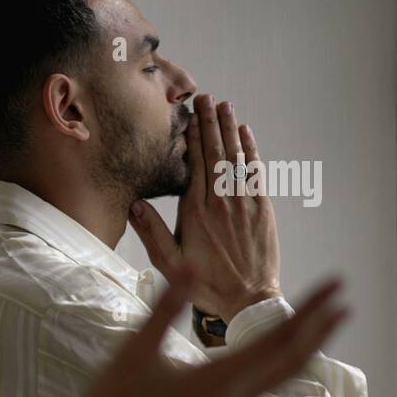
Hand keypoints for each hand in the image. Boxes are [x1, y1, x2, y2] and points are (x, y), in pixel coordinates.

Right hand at [61, 263, 346, 396]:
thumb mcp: (133, 353)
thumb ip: (164, 309)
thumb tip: (191, 266)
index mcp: (220, 379)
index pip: (279, 338)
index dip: (312, 310)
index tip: (337, 286)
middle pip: (292, 362)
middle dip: (321, 330)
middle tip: (344, 301)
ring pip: (280, 379)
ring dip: (305, 350)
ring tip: (322, 328)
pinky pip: (262, 389)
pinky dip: (282, 367)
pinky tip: (274, 360)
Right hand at [127, 94, 281, 322]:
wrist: (249, 299)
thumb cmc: (205, 283)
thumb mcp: (168, 263)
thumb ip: (151, 232)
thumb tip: (134, 204)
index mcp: (196, 211)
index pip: (195, 163)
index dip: (193, 136)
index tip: (190, 114)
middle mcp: (221, 200)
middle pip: (216, 152)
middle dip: (211, 122)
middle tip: (206, 98)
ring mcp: (245, 202)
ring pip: (237, 156)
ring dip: (231, 128)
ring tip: (225, 106)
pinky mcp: (262, 209)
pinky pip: (255, 171)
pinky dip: (251, 150)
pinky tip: (246, 134)